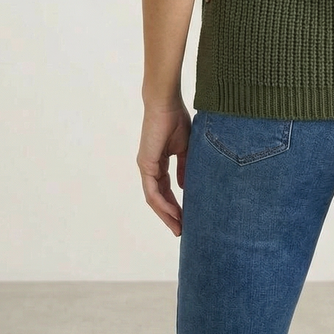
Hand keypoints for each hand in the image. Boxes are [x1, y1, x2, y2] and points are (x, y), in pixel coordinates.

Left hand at [137, 98, 191, 235]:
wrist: (166, 103)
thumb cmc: (176, 119)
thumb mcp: (185, 148)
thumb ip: (184, 167)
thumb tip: (185, 186)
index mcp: (158, 162)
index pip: (166, 189)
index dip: (176, 204)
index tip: (187, 217)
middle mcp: (149, 167)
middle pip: (158, 198)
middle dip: (170, 215)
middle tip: (182, 230)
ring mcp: (146, 167)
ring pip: (154, 199)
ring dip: (167, 214)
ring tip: (179, 227)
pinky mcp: (146, 165)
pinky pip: (153, 191)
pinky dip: (163, 204)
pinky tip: (175, 213)